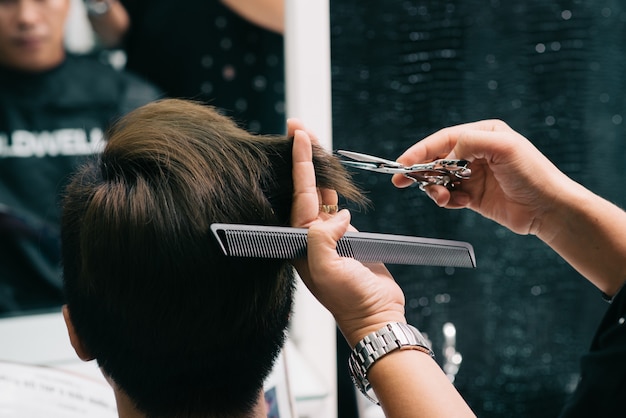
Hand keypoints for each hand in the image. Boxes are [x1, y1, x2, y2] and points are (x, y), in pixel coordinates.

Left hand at [288, 119, 405, 345]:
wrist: (376, 314)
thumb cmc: (350, 300)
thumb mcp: (328, 271)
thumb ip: (322, 239)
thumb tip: (335, 216)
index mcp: (300, 241)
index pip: (298, 194)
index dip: (299, 163)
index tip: (297, 135)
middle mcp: (310, 235)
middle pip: (305, 187)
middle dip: (303, 157)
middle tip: (297, 126)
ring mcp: (329, 235)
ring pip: (321, 193)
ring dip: (318, 169)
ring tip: (311, 141)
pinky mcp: (347, 237)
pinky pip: (337, 206)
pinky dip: (334, 188)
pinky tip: (330, 175)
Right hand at [392, 119, 571, 235]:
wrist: (549, 209)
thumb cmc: (532, 174)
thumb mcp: (503, 147)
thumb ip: (470, 142)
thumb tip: (445, 153)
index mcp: (483, 134)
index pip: (443, 139)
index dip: (420, 150)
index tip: (402, 163)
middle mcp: (476, 153)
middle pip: (437, 159)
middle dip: (421, 171)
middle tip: (401, 181)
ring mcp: (474, 175)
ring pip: (440, 179)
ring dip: (435, 189)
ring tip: (442, 198)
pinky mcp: (474, 196)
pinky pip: (450, 196)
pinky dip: (448, 201)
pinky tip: (458, 204)